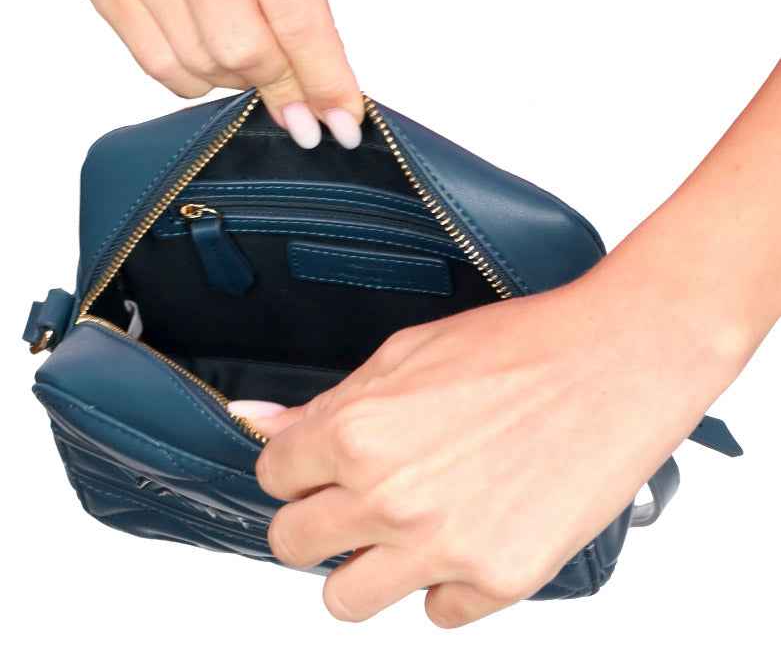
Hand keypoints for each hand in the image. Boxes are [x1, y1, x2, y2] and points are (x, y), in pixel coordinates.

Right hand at [77, 0, 361, 148]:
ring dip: (238, 78)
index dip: (324, 82)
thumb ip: (302, 10)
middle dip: (282, 87)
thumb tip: (317, 94)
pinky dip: (197, 76)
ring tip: (248, 48)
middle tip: (298, 93)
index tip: (343, 123)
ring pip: (203, 69)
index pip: (296, 22)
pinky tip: (209, 49)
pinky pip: (160, 66)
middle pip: (243, 54)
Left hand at [229, 259, 748, 626]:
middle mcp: (390, 497)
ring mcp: (443, 547)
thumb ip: (328, 401)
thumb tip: (259, 419)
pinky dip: (446, 582)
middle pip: (293, 545)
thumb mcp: (407, 354)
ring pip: (346, 600)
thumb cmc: (521, 347)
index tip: (315, 468)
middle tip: (354, 501)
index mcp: (357, 432)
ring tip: (404, 532)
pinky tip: (469, 537)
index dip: (294, 469)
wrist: (616, 362)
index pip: (273, 478)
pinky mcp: (499, 580)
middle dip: (316, 520)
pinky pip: (438, 612)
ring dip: (365, 568)